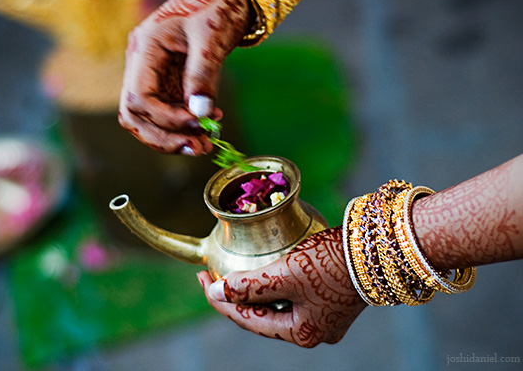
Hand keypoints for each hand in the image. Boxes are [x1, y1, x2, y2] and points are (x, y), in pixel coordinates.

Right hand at [118, 0, 251, 154]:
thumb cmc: (216, 7)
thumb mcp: (211, 38)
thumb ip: (203, 75)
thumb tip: (200, 114)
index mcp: (144, 47)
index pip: (139, 96)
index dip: (165, 118)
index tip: (197, 125)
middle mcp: (140, 64)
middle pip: (134, 114)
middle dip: (163, 137)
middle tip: (197, 149)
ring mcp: (151, 74)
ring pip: (146, 118)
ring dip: (172, 137)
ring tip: (204, 145)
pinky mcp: (165, 82)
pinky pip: (165, 112)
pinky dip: (183, 125)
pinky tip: (209, 125)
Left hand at [197, 227, 366, 346]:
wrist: (380, 248)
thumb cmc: (333, 264)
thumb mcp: (286, 275)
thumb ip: (249, 286)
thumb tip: (215, 293)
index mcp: (302, 333)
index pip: (247, 320)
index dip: (220, 300)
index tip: (202, 279)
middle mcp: (315, 330)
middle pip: (262, 315)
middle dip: (237, 296)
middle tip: (215, 276)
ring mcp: (325, 316)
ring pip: (278, 305)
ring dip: (257, 290)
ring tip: (237, 272)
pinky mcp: (333, 299)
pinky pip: (294, 295)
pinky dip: (276, 284)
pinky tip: (268, 269)